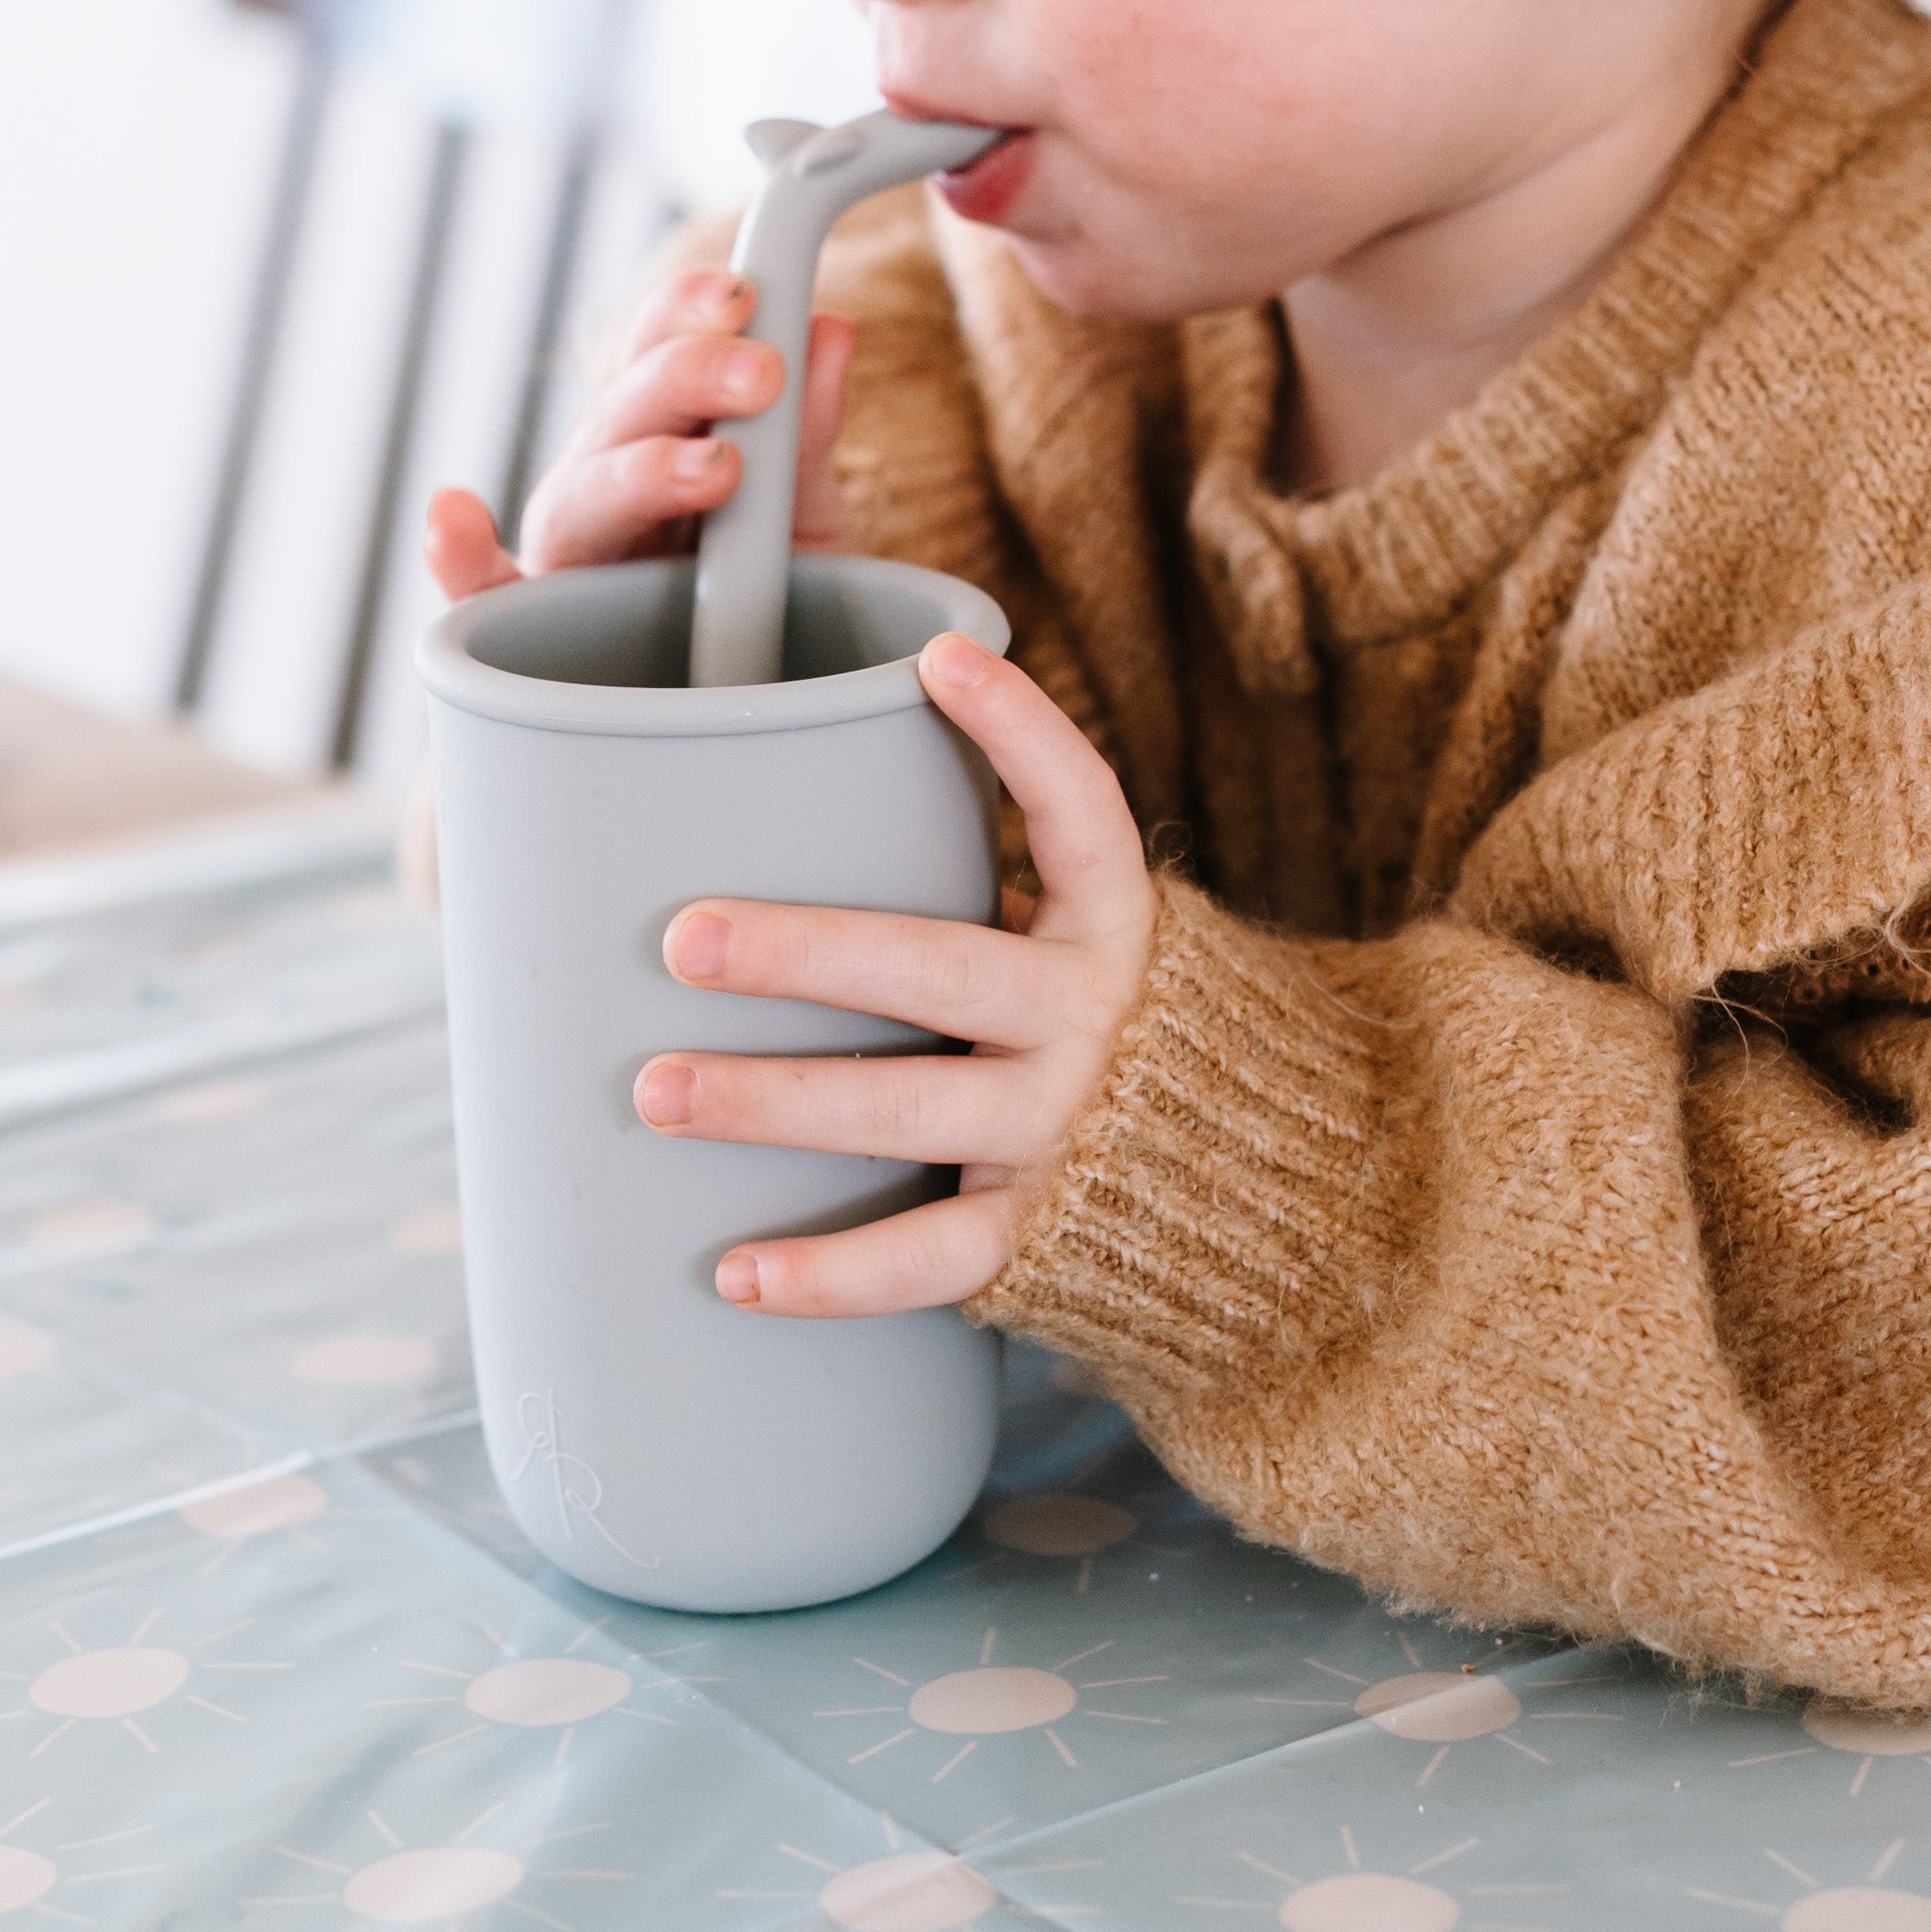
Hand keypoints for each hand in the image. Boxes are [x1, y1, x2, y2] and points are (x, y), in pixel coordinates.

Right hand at [423, 268, 854, 601]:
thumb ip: (808, 429)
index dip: (694, 311)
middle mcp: (606, 477)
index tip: (744, 294)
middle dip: (690, 379)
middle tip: (762, 374)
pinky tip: (451, 516)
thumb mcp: (802, 504)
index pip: (663, 345)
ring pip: (581, 494)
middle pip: (626, 411)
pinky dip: (460, 557)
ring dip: (640, 470)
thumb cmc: (772, 587)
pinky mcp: (536, 632)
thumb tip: (829, 331)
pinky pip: (486, 598)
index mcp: (662, 428)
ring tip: (713, 467)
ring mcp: (569, 554)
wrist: (764, 695)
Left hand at [630, 630, 1157, 1314]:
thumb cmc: (1129, 1033)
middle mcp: (1094, 1017)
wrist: (1272, 1190)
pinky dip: (829, 1274)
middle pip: (938, 970)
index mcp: (1116, 925)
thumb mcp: (1092, 946)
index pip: (1081, 810)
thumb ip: (997, 899)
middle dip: (804, 952)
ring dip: (772, 1101)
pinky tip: (734, 1270)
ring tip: (658, 1090)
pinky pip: (927, 1255)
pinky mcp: (1042, 1232)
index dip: (1021, 731)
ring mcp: (1066, 1126)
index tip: (941, 657)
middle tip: (686, 938)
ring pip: (905, 1110)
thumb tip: (815, 817)